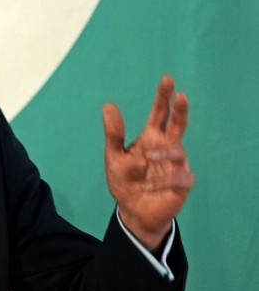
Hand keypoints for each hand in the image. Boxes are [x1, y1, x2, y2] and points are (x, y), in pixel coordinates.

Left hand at [103, 76, 194, 251]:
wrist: (132, 211)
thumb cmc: (126, 180)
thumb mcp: (114, 156)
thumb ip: (114, 133)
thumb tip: (108, 105)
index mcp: (151, 138)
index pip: (160, 113)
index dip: (163, 97)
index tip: (167, 80)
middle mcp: (166, 148)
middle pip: (178, 125)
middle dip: (179, 110)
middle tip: (180, 96)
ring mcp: (176, 165)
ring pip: (179, 151)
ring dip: (163, 152)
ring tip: (147, 156)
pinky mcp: (181, 185)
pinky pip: (180, 177)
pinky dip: (165, 180)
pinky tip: (150, 186)